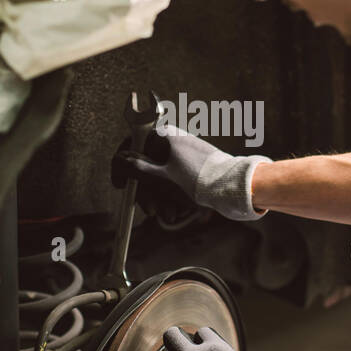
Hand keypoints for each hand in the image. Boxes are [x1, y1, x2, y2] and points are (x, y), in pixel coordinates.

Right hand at [115, 126, 271, 221]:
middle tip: (149, 210)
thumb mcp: (161, 179)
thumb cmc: (197, 180)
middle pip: (146, 165)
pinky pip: (176, 178)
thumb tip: (118, 161)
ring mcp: (183, 151)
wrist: (232, 185)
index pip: (132, 145)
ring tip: (170, 215)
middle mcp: (171, 139)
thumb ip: (135, 169)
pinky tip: (179, 210)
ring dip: (161, 198)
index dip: (122, 167)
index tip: (120, 186)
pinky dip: (173, 194)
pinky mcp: (193, 163)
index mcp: (162, 135)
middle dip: (147, 192)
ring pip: (161, 175)